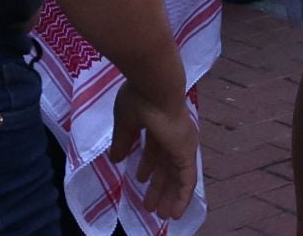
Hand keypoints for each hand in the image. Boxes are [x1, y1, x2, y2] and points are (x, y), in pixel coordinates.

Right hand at [109, 82, 198, 219]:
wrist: (155, 87)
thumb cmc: (138, 99)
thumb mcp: (124, 122)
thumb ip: (122, 141)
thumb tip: (116, 158)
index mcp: (158, 124)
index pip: (155, 149)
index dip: (148, 165)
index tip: (140, 178)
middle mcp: (172, 135)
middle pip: (166, 166)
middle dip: (158, 185)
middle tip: (149, 203)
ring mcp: (181, 144)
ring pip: (176, 176)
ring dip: (169, 196)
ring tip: (162, 215)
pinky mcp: (186, 153)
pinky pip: (187, 181)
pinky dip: (182, 197)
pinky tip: (176, 213)